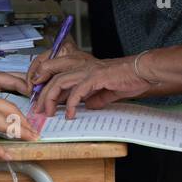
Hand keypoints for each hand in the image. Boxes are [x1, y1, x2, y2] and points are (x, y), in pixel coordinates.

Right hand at [0, 80, 36, 157]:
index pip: (1, 101)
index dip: (14, 110)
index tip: (22, 118)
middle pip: (12, 110)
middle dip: (26, 121)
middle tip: (35, 131)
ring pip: (7, 123)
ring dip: (22, 133)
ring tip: (32, 141)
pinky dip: (0, 150)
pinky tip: (8, 157)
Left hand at [29, 43, 149, 117]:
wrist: (142, 71)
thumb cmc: (127, 78)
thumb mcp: (106, 91)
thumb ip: (95, 97)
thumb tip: (88, 106)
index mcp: (83, 68)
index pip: (56, 72)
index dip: (44, 84)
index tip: (39, 100)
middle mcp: (82, 66)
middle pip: (52, 77)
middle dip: (42, 95)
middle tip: (38, 111)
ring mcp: (88, 71)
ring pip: (60, 82)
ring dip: (51, 98)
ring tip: (49, 113)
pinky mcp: (96, 77)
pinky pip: (77, 91)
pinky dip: (72, 104)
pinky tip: (70, 115)